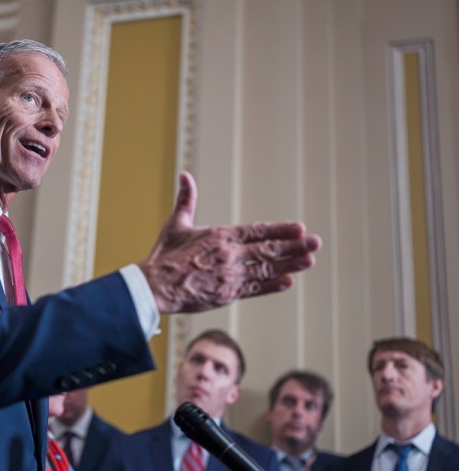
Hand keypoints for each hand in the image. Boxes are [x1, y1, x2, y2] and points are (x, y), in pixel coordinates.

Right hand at [138, 172, 321, 313]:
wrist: (155, 287)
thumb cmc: (164, 256)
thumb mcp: (176, 224)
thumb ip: (186, 200)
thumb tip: (185, 175)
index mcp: (220, 235)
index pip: (257, 230)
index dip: (280, 229)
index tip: (299, 227)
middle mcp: (230, 255)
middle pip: (268, 249)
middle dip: (294, 245)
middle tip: (315, 242)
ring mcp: (231, 275)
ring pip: (267, 269)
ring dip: (290, 264)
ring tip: (310, 260)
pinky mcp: (227, 294)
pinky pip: (256, 289)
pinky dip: (273, 285)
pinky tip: (289, 281)